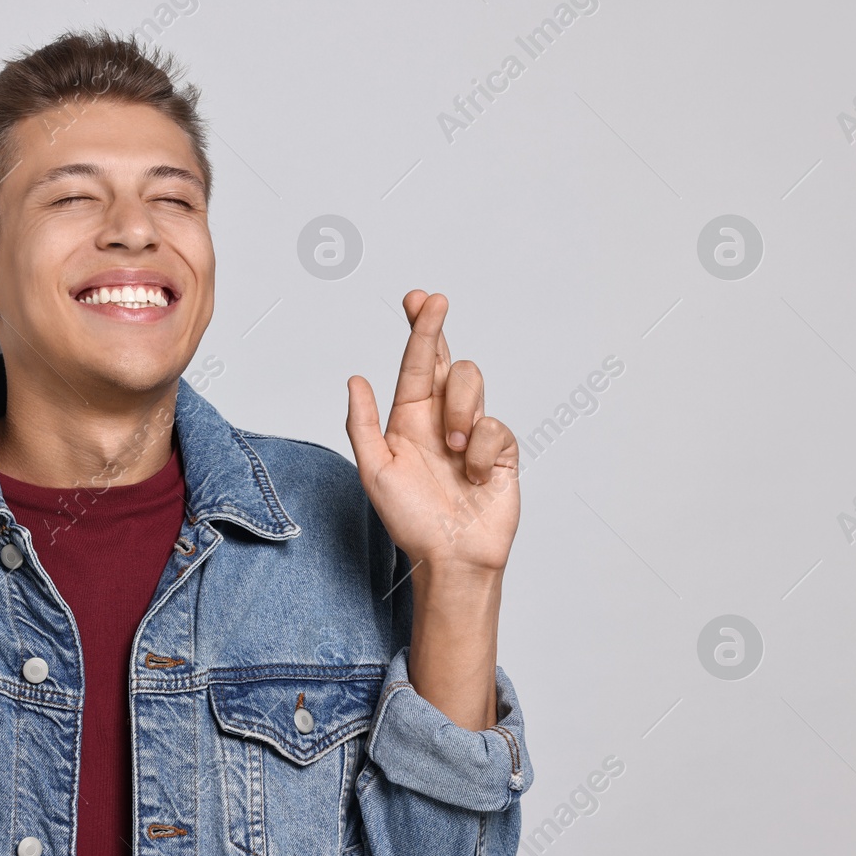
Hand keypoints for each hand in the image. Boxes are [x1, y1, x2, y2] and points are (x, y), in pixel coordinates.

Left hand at [345, 291, 518, 574]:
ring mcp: (473, 430)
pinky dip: (482, 450)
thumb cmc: (410, 520)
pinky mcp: (501, 448)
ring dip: (459, 411)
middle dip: (436, 328)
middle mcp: (441, 418)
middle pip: (444, 358)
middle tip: (434, 302)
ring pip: (470, 382)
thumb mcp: (375, 472)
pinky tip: (475, 475)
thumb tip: (354, 379)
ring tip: (453, 450)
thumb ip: (362, 424)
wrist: (451, 557)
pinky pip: (495, 426)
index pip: (414, 365)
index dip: (418, 329)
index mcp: (408, 419)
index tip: (418, 298)